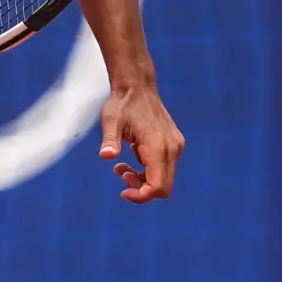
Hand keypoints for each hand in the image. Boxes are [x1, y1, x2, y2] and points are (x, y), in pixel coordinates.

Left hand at [98, 83, 184, 203]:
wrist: (137, 86)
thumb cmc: (122, 103)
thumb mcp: (111, 121)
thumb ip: (110, 140)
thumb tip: (106, 156)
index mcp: (157, 147)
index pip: (157, 187)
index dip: (140, 196)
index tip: (122, 192)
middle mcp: (172, 148)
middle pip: (164, 188)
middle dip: (141, 190)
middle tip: (121, 174)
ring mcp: (175, 146)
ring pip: (165, 179)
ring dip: (143, 180)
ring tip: (121, 167)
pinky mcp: (174, 143)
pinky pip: (165, 168)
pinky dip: (149, 171)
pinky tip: (132, 156)